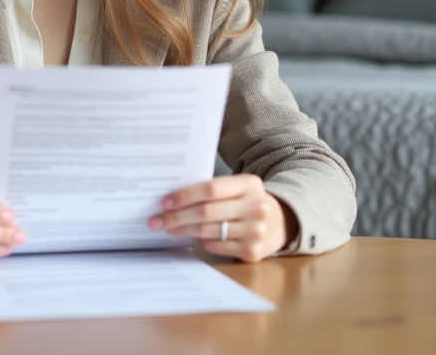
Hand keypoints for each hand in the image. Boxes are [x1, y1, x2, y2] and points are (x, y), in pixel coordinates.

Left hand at [147, 173, 298, 262]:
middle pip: (206, 212)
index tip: (164, 202)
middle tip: (155, 220)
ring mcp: (256, 231)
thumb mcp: (237, 188)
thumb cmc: (246, 201)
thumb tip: (171, 198)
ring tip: (167, 227)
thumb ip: (212, 189)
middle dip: (176, 216)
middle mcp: (256, 207)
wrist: (280, 222)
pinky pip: (216, 246)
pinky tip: (192, 237)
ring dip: (183, 229)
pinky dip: (201, 241)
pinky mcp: (253, 252)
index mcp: (250, 184)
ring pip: (208, 231)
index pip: (211, 188)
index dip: (185, 195)